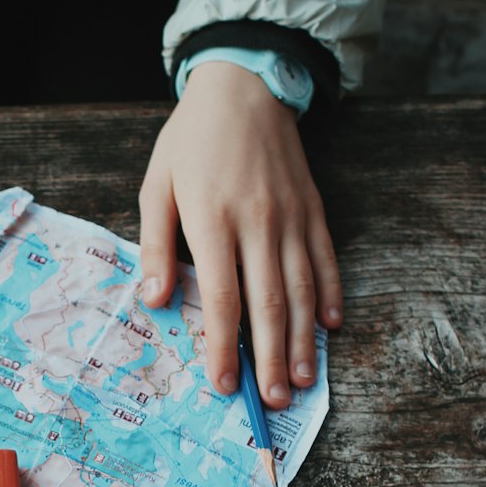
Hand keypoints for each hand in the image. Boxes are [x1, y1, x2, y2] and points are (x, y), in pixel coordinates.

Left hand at [139, 61, 342, 407]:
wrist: (245, 85)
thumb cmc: (191, 142)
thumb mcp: (156, 187)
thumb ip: (155, 246)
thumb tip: (155, 300)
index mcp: (214, 221)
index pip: (224, 298)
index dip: (226, 346)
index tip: (225, 383)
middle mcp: (259, 223)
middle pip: (270, 303)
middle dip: (271, 358)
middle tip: (273, 401)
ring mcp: (291, 217)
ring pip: (303, 289)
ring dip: (303, 340)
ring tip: (302, 381)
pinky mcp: (313, 209)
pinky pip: (326, 259)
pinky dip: (331, 296)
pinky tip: (331, 329)